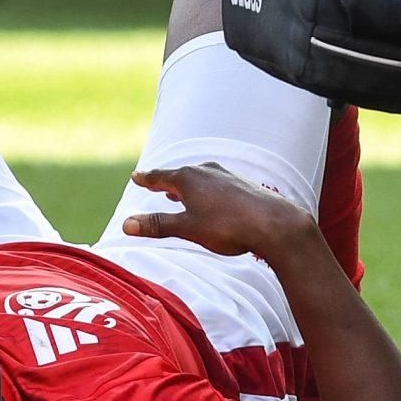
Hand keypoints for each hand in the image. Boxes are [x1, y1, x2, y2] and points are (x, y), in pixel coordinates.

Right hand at [117, 163, 318, 261]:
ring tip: (179, 191)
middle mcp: (206, 171)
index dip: (147, 179)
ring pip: (199, 178)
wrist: (275, 224)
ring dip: (187, 185)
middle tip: (154, 181)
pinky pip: (216, 184)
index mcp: (188, 178)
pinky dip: (205, 189)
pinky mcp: (243, 185)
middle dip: (166, 180)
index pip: (160, 176)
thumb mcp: (187, 228)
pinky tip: (212, 199)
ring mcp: (226, 176)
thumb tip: (126, 224)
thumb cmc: (228, 226)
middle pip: (179, 175)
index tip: (136, 176)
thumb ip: (157, 225)